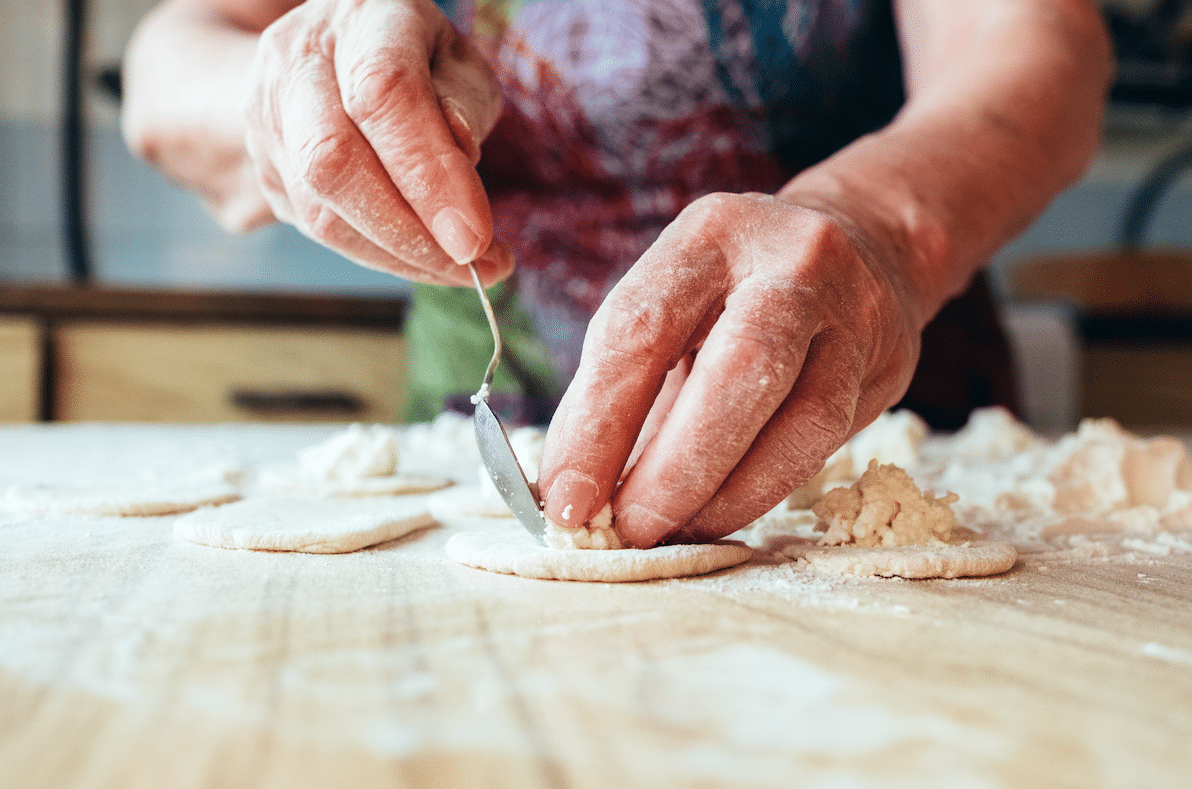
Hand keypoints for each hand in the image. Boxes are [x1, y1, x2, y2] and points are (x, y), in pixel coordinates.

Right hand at [245, 0, 510, 285]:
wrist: (330, 57)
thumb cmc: (414, 59)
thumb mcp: (457, 63)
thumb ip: (464, 103)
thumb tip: (459, 157)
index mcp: (362, 17)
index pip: (383, 94)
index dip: (429, 173)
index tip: (475, 236)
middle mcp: (298, 59)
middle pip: (332, 159)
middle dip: (410, 232)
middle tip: (475, 266)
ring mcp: (269, 115)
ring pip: (321, 210)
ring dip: (400, 257)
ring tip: (465, 271)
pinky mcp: (265, 168)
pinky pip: (320, 230)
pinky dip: (382, 257)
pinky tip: (427, 261)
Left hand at [536, 192, 926, 546]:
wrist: (864, 243)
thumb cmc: (735, 289)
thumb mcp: (672, 304)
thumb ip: (619, 389)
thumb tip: (567, 488)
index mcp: (710, 234)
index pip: (642, 328)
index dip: (597, 424)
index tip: (564, 498)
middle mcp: (791, 261)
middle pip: (738, 369)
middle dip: (673, 468)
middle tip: (626, 529)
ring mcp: (853, 310)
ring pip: (802, 417)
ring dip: (725, 494)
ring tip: (672, 533)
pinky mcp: (887, 361)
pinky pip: (826, 443)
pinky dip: (763, 491)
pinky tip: (719, 516)